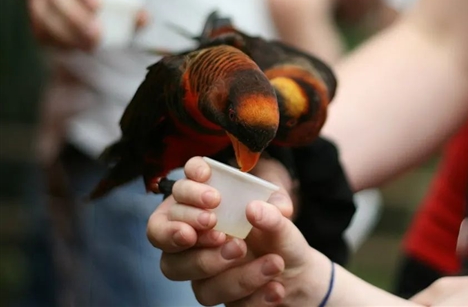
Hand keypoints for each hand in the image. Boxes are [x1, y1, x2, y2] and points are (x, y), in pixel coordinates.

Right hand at [27, 0, 147, 50]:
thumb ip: (130, 2)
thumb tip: (144, 20)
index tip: (98, 6)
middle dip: (77, 17)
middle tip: (98, 35)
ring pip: (43, 14)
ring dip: (66, 33)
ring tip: (90, 47)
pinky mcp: (34, 16)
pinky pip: (40, 30)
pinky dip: (57, 41)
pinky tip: (76, 48)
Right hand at [146, 157, 299, 295]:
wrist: (295, 270)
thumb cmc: (276, 230)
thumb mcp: (282, 214)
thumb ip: (274, 208)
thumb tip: (254, 209)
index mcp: (202, 201)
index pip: (180, 189)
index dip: (189, 189)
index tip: (214, 195)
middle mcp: (190, 229)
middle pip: (158, 229)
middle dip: (184, 224)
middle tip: (217, 227)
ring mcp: (194, 262)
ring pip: (176, 267)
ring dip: (209, 259)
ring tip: (243, 252)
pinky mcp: (209, 291)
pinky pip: (211, 294)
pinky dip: (245, 288)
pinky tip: (273, 286)